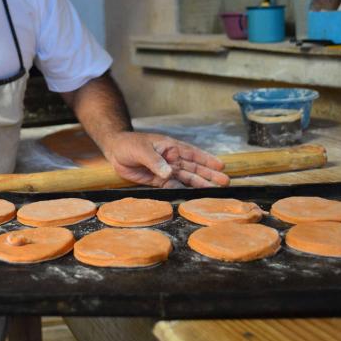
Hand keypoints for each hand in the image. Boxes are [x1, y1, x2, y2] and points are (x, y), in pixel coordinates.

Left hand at [102, 132, 228, 188]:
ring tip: (214, 190)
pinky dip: (183, 191)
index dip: (207, 160)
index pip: (193, 154)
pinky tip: (193, 196)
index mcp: (171, 147)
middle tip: (225, 182)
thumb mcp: (142, 149)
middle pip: (194, 168)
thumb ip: (155, 161)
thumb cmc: (130, 144)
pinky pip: (173, 186)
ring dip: (200, 184)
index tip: (221, 166)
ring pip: (187, 178)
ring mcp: (167, 170)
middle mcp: (172, 159)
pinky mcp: (159, 181)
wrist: (115, 151)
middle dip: (209, 175)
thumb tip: (169, 171)